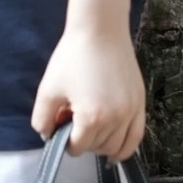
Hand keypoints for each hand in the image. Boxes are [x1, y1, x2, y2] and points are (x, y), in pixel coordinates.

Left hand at [31, 19, 145, 160]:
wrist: (100, 30)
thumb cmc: (73, 57)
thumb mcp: (48, 89)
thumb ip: (42, 118)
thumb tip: (47, 135)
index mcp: (92, 117)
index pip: (77, 147)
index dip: (65, 140)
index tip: (61, 127)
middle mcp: (115, 119)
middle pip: (97, 147)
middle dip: (82, 140)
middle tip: (74, 121)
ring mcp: (131, 111)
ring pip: (116, 146)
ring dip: (101, 144)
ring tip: (91, 128)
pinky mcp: (140, 103)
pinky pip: (136, 137)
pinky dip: (125, 148)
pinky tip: (115, 151)